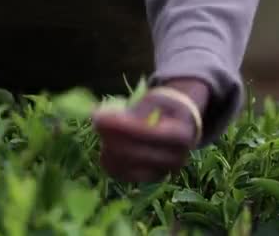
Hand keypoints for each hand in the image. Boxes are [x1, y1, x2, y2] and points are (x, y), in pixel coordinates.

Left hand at [93, 78, 209, 182]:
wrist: (182, 126)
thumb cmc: (166, 108)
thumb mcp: (158, 98)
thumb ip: (141, 108)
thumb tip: (120, 119)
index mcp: (181, 135)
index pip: (147, 133)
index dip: (121, 126)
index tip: (99, 115)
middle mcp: (176, 158)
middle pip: (134, 152)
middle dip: (110, 136)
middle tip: (95, 120)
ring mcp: (164, 172)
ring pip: (126, 166)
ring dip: (109, 148)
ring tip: (103, 131)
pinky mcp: (150, 179)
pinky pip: (123, 175)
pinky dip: (110, 161)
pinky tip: (105, 146)